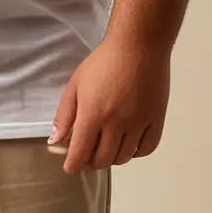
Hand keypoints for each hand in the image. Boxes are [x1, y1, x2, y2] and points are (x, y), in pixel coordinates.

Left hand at [46, 34, 171, 172]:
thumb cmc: (104, 62)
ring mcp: (139, 122)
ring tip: (106, 147)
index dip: (73, 165)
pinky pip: (146, 149)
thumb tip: (55, 141)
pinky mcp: (156, 119)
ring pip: (124, 157)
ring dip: (112, 158)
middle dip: (91, 163)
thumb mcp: (76, 85)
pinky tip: (128, 144)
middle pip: (103, 160)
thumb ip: (64, 116)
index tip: (71, 166)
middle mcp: (116, 123)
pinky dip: (135, 152)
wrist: (139, 46)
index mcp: (93, 114)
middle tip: (88, 155)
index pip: (81, 154)